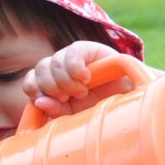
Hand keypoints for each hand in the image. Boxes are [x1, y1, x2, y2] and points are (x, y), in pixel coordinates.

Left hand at [22, 41, 158, 117]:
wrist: (133, 100)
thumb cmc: (103, 109)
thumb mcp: (77, 115)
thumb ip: (57, 110)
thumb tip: (38, 102)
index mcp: (52, 85)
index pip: (31, 82)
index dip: (34, 90)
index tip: (53, 102)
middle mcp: (60, 69)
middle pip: (39, 69)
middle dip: (51, 87)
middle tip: (71, 97)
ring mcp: (73, 58)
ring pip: (52, 62)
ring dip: (64, 80)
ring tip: (81, 91)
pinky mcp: (89, 49)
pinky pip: (72, 52)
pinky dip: (74, 66)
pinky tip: (85, 77)